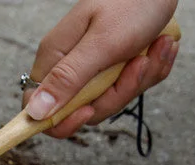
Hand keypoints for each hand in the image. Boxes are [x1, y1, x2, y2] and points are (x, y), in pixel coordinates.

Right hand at [23, 0, 178, 137]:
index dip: (60, 121)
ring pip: (110, 101)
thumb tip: (34, 113)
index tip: (87, 111)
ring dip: (140, 79)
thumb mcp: (101, 44)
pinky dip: (150, 71)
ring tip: (156, 46)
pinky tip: (160, 46)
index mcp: (55, 59)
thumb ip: (67, 79)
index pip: (39, 109)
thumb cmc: (131, 2)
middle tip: (138, 63)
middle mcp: (70, 67)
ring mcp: (94, 69)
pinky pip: (129, 88)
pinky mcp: (115, 68)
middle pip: (84, 110)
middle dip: (118, 94)